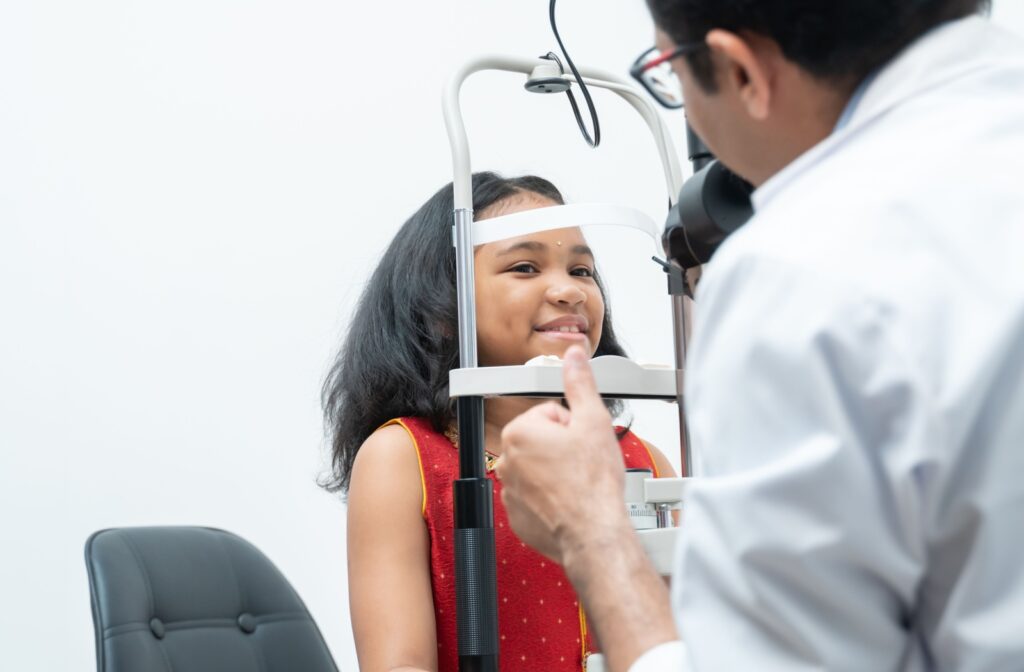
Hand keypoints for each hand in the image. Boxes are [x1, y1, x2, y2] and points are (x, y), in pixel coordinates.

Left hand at [496, 345, 629, 563]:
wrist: (594, 533)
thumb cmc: (593, 483)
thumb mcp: (593, 421)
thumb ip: (580, 383)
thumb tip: (574, 357)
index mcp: (519, 432)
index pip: (550, 414)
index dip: (573, 426)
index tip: (583, 442)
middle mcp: (507, 461)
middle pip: (543, 440)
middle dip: (564, 448)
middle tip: (583, 464)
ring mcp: (509, 490)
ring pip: (540, 468)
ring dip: (558, 472)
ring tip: (578, 484)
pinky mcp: (517, 516)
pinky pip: (535, 496)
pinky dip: (551, 498)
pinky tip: (570, 502)